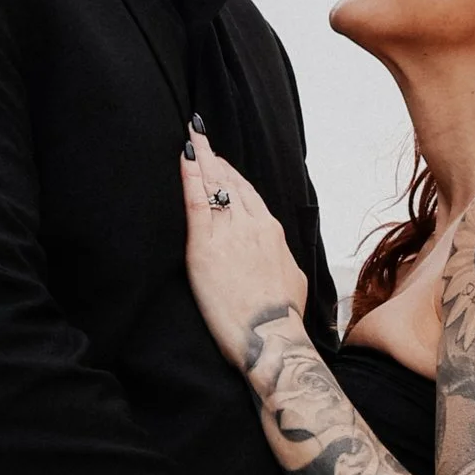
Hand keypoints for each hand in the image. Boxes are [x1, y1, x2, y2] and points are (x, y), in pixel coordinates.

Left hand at [178, 122, 303, 355]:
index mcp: (272, 232)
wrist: (274, 338)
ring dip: (200, 159)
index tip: (219, 158)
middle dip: (213, 157)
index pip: (248, 193)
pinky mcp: (205, 248)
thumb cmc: (282, 318)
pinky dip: (189, 178)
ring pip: (213, 186)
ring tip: (190, 140)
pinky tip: (183, 158)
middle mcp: (253, 226)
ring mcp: (230, 234)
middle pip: (230, 182)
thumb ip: (281, 260)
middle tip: (199, 135)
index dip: (231, 173)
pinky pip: (196, 203)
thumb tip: (279, 258)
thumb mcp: (292, 279)